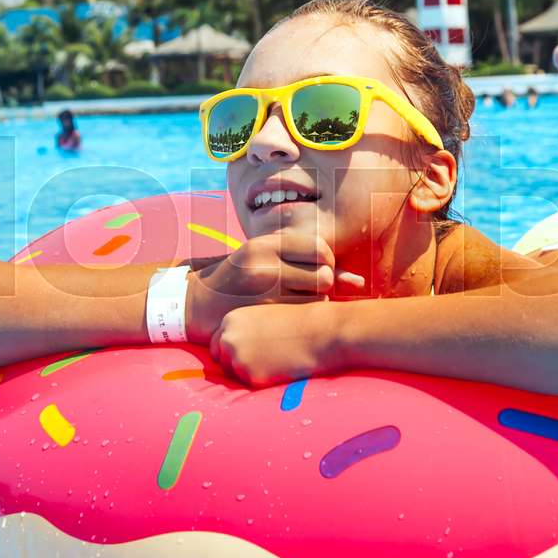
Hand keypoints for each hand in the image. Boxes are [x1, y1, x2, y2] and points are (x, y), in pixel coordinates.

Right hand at [184, 230, 362, 341]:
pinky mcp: (263, 309)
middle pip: (324, 272)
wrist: (197, 304)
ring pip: (319, 294)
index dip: (328, 262)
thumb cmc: (240, 281)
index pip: (320, 248)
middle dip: (326, 283)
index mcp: (267, 242)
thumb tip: (360, 282)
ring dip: (318, 300)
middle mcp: (266, 260)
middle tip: (311, 289)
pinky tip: (292, 315)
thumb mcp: (267, 261)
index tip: (319, 270)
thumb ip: (309, 265)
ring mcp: (264, 286)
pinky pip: (304, 312)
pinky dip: (306, 315)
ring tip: (300, 300)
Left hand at [209, 301, 341, 387]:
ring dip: (250, 373)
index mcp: (231, 319)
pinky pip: (251, 385)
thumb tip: (235, 348)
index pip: (217, 343)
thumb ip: (245, 331)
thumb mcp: (264, 318)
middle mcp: (228, 338)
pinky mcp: (251, 377)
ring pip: (235, 375)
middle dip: (235, 364)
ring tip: (276, 361)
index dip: (231, 350)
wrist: (321, 332)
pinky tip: (281, 368)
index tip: (247, 353)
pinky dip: (264, 381)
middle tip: (260, 362)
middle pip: (220, 360)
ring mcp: (237, 358)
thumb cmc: (298, 322)